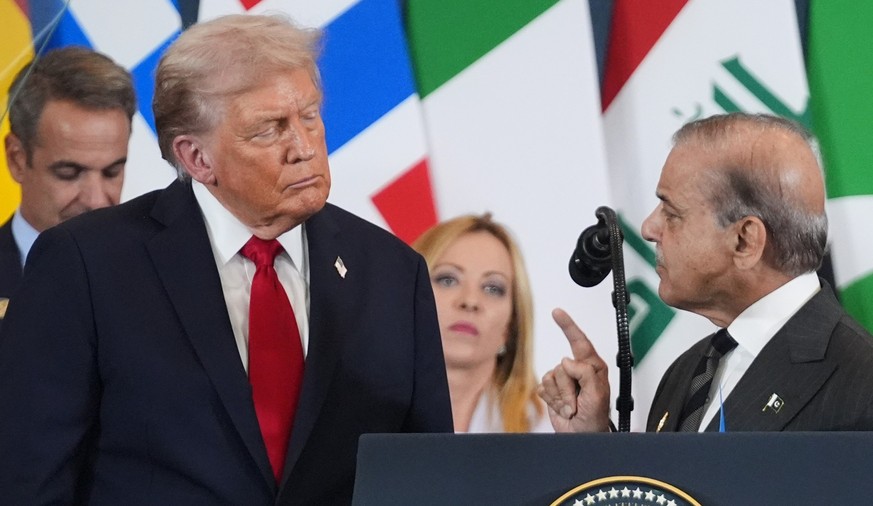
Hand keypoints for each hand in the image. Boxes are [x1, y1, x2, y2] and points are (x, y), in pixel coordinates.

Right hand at [538, 308, 610, 431]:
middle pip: (562, 366)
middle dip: (567, 389)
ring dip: (560, 397)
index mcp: (593, 367)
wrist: (582, 436)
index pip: (579, 342)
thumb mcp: (597, 394)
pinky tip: (562, 407)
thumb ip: (585, 373)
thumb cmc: (596, 417)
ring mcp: (563, 380)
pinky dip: (552, 400)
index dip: (568, 325)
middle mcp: (577, 370)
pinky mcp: (551, 390)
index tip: (557, 312)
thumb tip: (567, 360)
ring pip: (550, 377)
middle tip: (577, 404)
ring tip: (571, 407)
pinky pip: (543, 387)